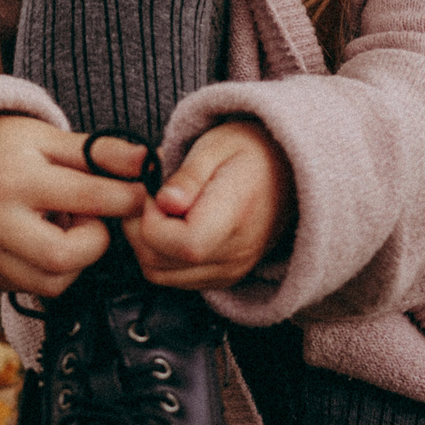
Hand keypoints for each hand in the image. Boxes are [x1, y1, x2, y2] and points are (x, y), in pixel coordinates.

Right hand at [0, 114, 147, 297]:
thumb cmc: (9, 147)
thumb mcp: (51, 138)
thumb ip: (101, 151)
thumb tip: (148, 161)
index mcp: (15, 179)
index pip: (87, 199)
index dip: (125, 199)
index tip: (139, 195)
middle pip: (64, 258)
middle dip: (95, 242)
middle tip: (92, 219)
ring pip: (53, 283)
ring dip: (76, 260)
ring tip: (66, 227)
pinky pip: (35, 287)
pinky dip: (54, 270)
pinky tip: (47, 239)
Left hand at [121, 119, 294, 289]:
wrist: (286, 170)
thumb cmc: (248, 151)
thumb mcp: (214, 146)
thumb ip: (187, 176)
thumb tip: (164, 202)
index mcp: (237, 217)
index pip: (184, 245)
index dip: (153, 220)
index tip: (155, 193)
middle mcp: (236, 253)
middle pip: (161, 264)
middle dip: (139, 229)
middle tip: (150, 197)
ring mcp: (231, 269)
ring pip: (160, 274)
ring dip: (145, 243)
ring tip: (158, 210)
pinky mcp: (224, 276)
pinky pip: (175, 278)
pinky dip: (160, 255)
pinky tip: (170, 226)